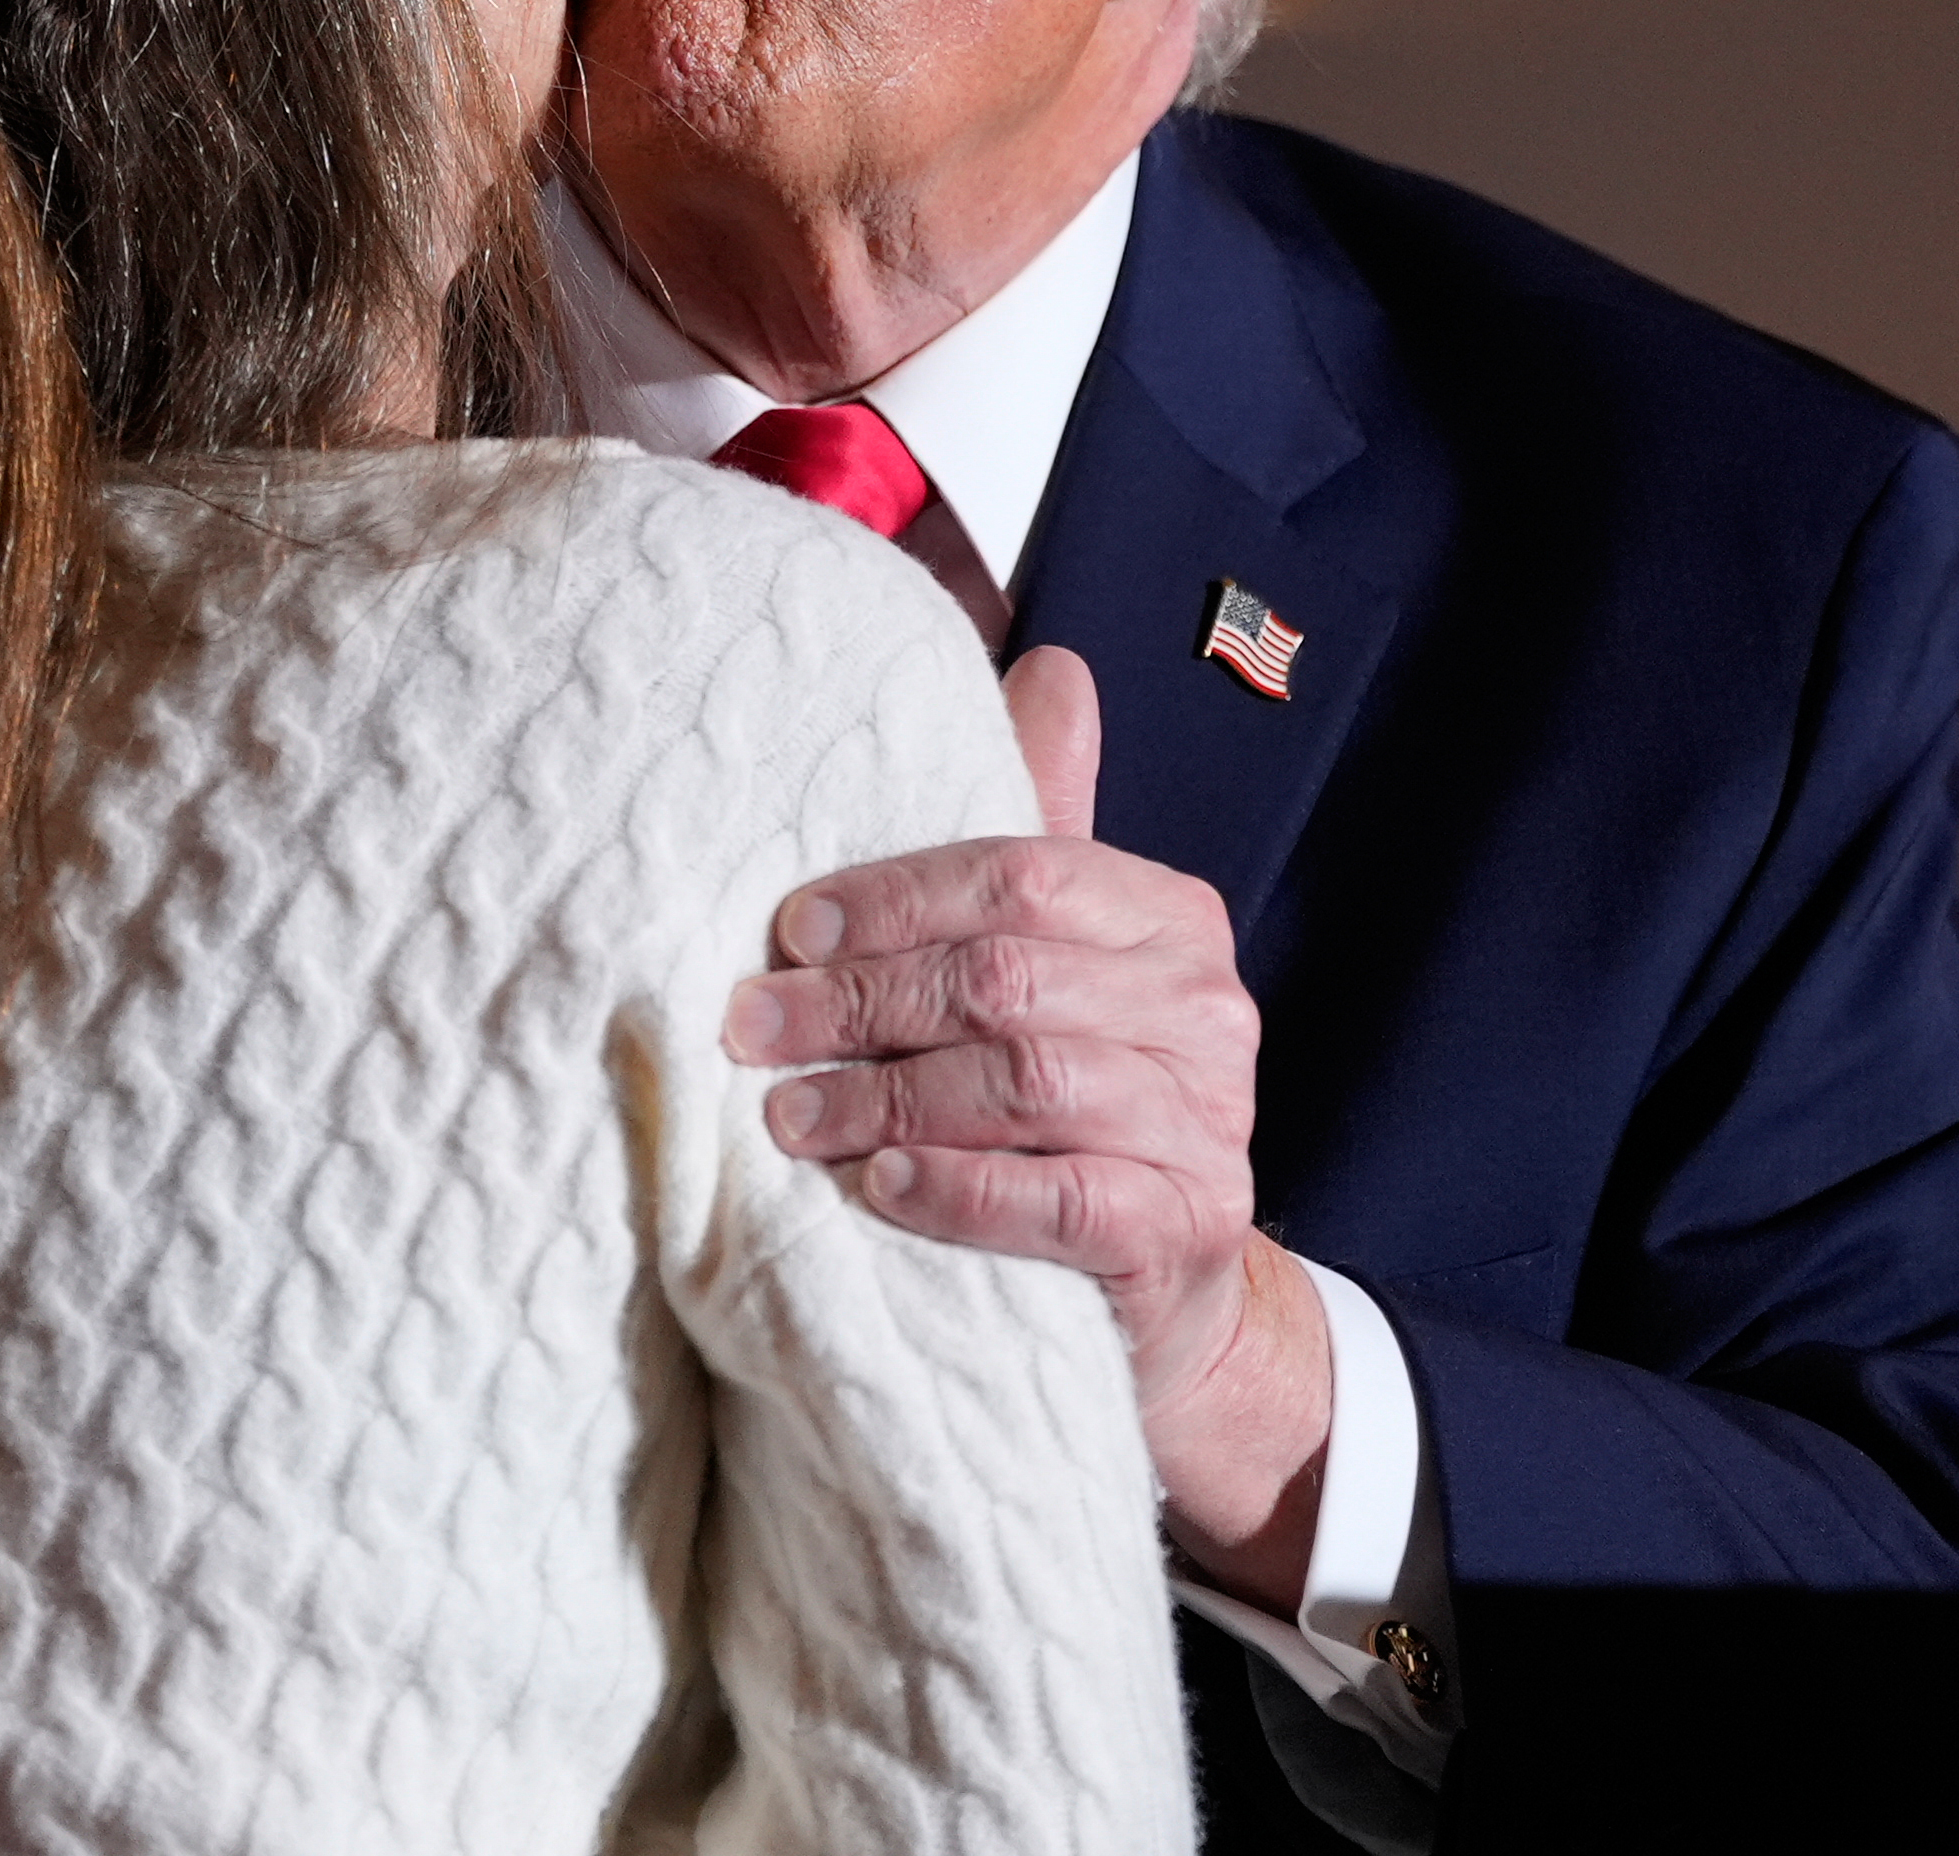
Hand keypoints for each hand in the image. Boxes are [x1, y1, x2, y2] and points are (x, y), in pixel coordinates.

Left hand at [725, 645, 1334, 1606]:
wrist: (1163, 1293)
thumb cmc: (1075, 1107)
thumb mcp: (1057, 963)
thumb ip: (1036, 833)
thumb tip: (1048, 664)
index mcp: (1169, 919)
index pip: (1023, 875)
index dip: (893, 897)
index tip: (786, 931)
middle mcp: (1206, 1012)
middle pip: (1009, 978)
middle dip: (862, 1001)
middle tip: (751, 1028)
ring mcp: (1207, 1126)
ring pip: (1027, 1083)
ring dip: (885, 1098)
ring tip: (788, 1118)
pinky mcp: (1184, 1229)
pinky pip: (1058, 1198)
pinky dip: (955, 1188)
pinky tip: (877, 1188)